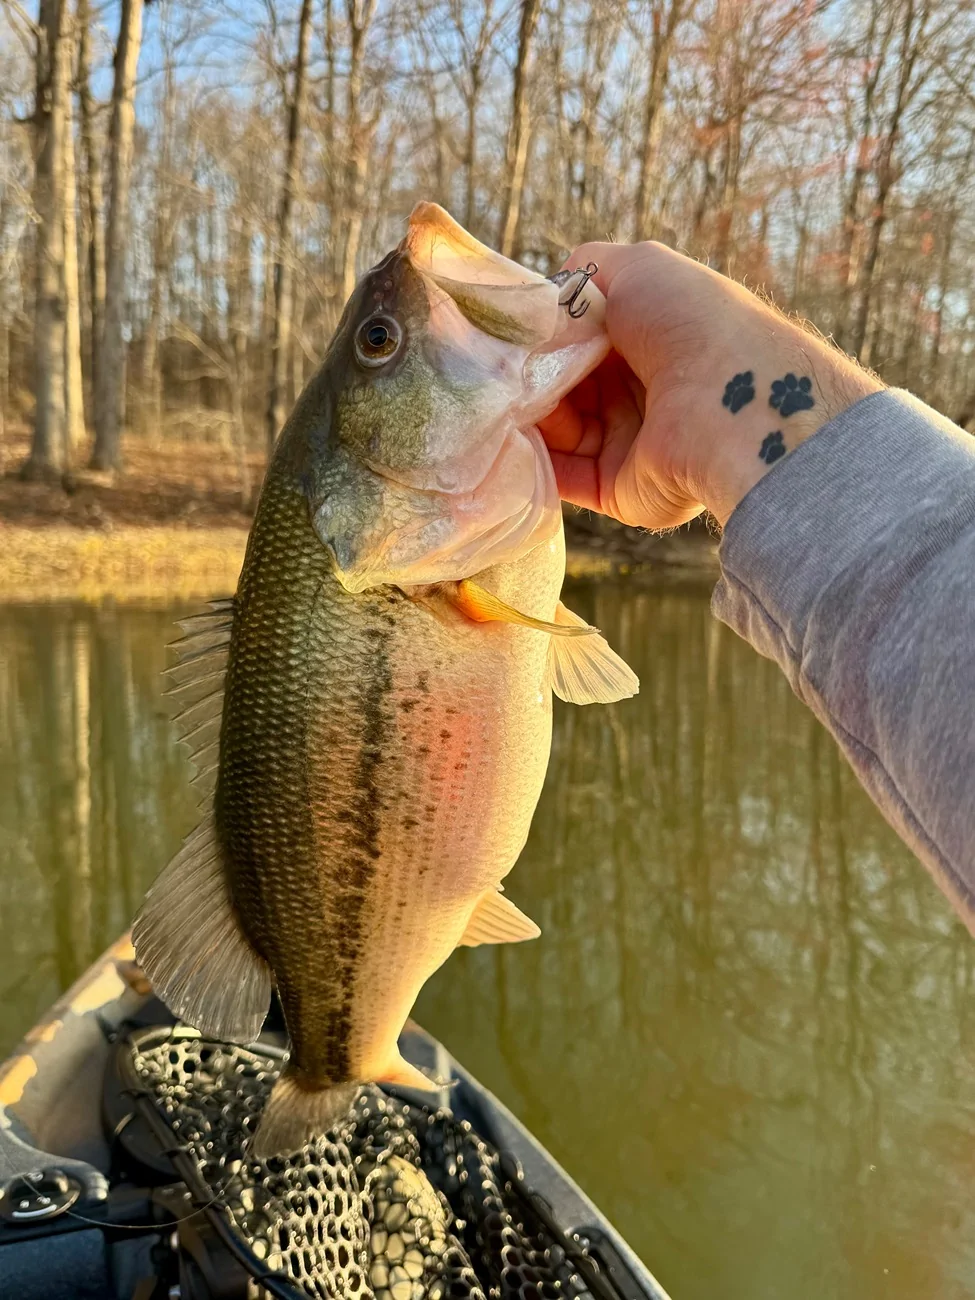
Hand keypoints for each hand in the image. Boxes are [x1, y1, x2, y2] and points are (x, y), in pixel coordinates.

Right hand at [539, 242, 883, 527]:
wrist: (727, 397)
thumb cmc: (686, 321)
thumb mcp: (633, 267)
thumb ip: (584, 273)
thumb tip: (545, 302)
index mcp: (644, 340)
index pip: (572, 340)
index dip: (538, 338)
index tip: (507, 336)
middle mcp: (635, 391)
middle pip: (559, 386)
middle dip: (528, 378)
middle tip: (501, 372)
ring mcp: (626, 442)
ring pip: (554, 432)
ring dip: (526, 417)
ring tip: (506, 402)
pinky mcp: (617, 488)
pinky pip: (561, 477)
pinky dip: (533, 460)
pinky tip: (508, 439)